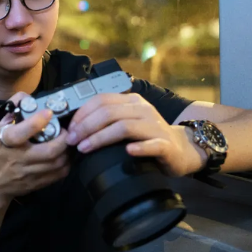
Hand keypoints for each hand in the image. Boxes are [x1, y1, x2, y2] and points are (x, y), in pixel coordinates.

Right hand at [0, 92, 70, 199]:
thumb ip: (10, 110)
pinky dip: (66, 164)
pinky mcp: (36, 184)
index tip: (48, 112)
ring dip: (67, 151)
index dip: (36, 122)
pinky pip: (59, 174)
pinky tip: (64, 156)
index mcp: (5, 142)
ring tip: (66, 142)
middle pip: (49, 152)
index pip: (19, 133)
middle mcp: (18, 159)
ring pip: (58, 163)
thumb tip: (27, 98)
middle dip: (63, 139)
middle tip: (65, 130)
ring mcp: (28, 174)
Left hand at [66, 92, 205, 177]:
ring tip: (85, 148)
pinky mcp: (165, 145)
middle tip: (73, 141)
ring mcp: (155, 126)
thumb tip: (76, 126)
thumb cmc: (147, 136)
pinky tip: (127, 152)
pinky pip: (151, 145)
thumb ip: (108, 119)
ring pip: (124, 127)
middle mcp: (142, 110)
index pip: (101, 100)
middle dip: (86, 126)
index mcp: (131, 101)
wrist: (181, 149)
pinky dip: (138, 148)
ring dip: (101, 137)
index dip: (82, 114)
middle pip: (109, 113)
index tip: (70, 129)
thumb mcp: (127, 121)